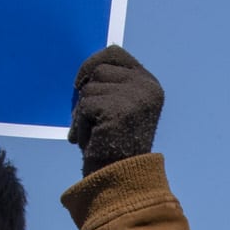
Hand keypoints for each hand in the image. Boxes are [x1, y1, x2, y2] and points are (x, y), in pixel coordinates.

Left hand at [68, 45, 163, 175]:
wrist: (121, 176)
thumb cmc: (114, 143)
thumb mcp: (118, 105)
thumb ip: (109, 85)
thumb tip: (86, 68)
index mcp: (149, 84)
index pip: (115, 53)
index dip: (93, 62)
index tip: (80, 81)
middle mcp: (146, 87)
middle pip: (99, 68)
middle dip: (86, 90)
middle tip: (88, 115)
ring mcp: (135, 97)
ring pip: (88, 88)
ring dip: (83, 111)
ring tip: (94, 132)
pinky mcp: (119, 109)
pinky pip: (85, 105)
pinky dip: (82, 123)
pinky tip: (93, 138)